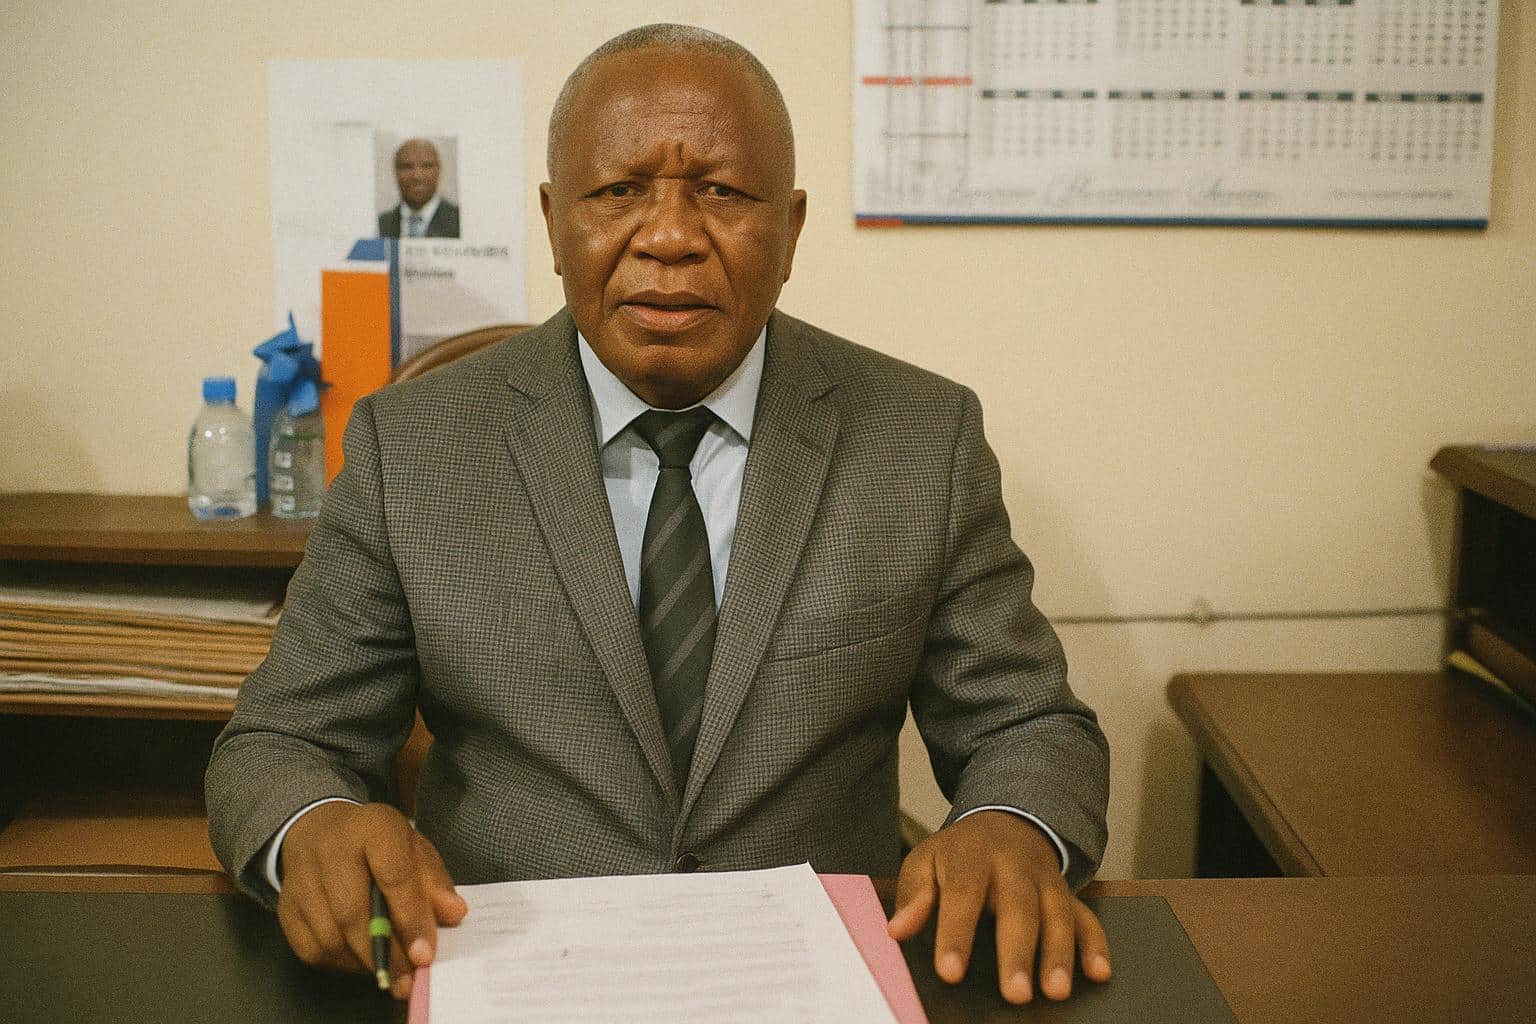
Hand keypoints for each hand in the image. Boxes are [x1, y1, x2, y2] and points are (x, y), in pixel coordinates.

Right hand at [276, 801, 467, 999]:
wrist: (320, 830)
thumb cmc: (377, 844)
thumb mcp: (414, 850)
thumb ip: (434, 883)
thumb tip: (453, 913)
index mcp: (374, 827)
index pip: (394, 876)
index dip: (411, 918)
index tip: (424, 954)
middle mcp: (331, 849)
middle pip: (353, 911)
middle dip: (385, 952)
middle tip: (406, 978)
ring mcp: (301, 879)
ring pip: (329, 936)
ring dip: (362, 961)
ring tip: (388, 970)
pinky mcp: (285, 905)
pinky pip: (311, 948)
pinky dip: (340, 963)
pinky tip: (360, 959)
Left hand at [887, 810, 1110, 1003]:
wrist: (1007, 820)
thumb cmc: (960, 853)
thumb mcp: (926, 860)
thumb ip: (913, 893)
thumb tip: (898, 929)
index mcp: (973, 856)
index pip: (964, 894)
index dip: (957, 934)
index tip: (950, 971)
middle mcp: (1015, 866)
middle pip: (1019, 908)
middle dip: (1018, 952)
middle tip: (1015, 994)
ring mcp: (1046, 880)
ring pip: (1058, 915)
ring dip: (1060, 954)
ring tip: (1055, 991)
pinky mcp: (1068, 894)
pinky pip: (1087, 917)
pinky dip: (1096, 944)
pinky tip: (1098, 972)